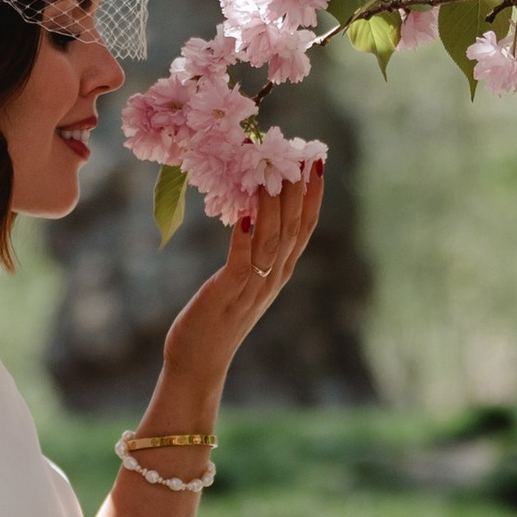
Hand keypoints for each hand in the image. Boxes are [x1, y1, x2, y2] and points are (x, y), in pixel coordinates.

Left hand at [159, 160, 325, 392]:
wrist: (199, 361)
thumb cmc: (215, 317)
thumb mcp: (242, 279)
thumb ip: (253, 251)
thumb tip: (252, 210)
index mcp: (279, 272)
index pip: (304, 228)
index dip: (313, 195)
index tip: (317, 162)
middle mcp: (273, 278)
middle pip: (294, 229)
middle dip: (300, 191)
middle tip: (303, 154)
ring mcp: (252, 288)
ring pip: (272, 242)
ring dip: (274, 207)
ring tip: (274, 174)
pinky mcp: (228, 296)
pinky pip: (241, 264)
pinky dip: (245, 240)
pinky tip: (244, 217)